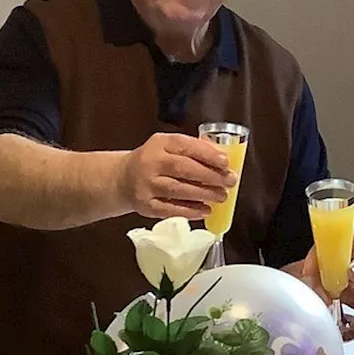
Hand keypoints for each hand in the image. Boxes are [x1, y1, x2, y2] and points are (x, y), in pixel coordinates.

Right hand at [121, 133, 235, 219]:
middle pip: (184, 168)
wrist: (123, 178)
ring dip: (204, 194)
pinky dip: (190, 211)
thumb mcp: (169, 147)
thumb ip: (194, 148)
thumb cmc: (154, 161)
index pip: (186, 146)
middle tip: (230, 181)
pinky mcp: (145, 205)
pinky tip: (205, 210)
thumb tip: (222, 155)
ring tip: (221, 196)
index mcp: (160, 144)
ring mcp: (146, 185)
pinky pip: (170, 209)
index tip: (225, 162)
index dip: (208, 155)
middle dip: (210, 176)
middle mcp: (151, 162)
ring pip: (178, 190)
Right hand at [299, 226, 353, 308]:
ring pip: (327, 279)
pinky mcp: (348, 277)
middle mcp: (341, 249)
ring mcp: (344, 264)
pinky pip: (339, 288)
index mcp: (347, 236)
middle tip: (324, 294)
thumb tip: (351, 271)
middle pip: (320, 265)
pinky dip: (342, 297)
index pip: (323, 246)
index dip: (314, 260)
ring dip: (330, 292)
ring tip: (338, 301)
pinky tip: (352, 301)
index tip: (311, 274)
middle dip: (319, 281)